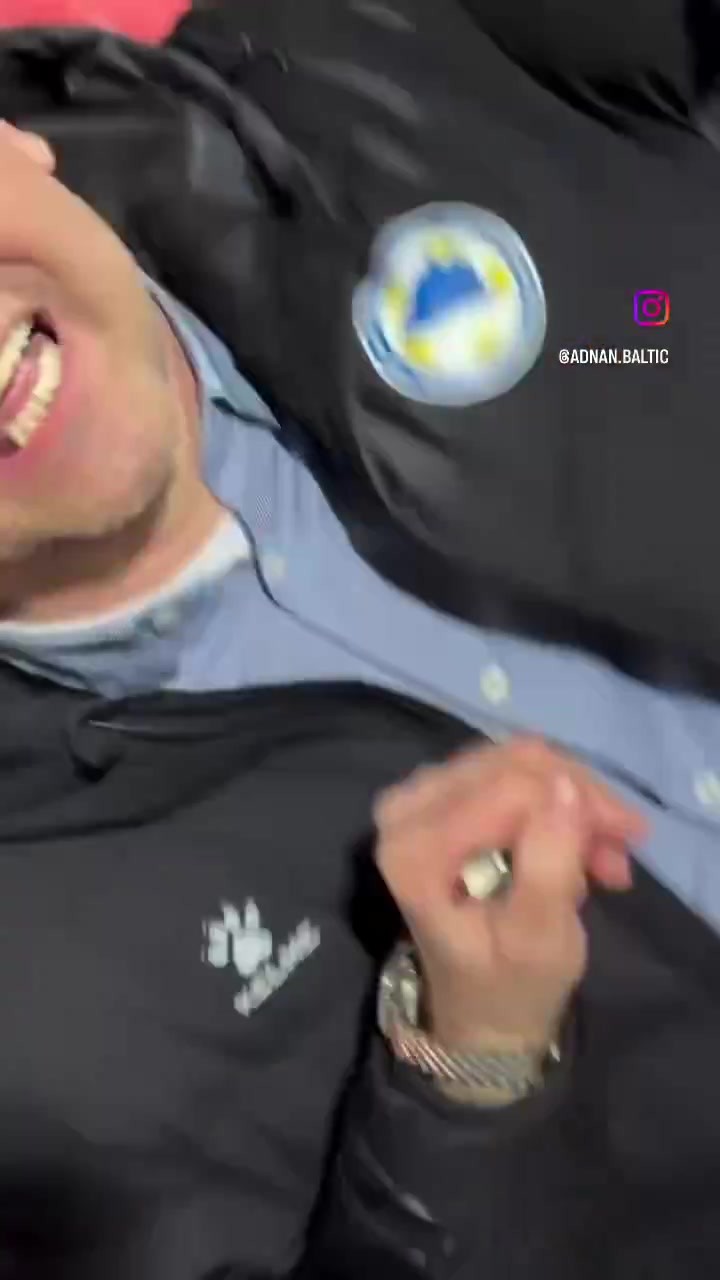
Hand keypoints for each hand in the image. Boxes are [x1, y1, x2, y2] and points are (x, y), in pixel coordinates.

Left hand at [375, 737, 647, 1052]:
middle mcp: (405, 809)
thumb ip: (549, 864)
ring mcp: (419, 797)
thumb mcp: (539, 940)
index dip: (577, 804)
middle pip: (513, 764)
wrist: (482, 1011)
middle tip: (620, 847)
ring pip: (517, 761)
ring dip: (572, 802)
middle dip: (579, 799)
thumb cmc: (509, 986)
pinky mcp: (440, 795)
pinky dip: (554, 802)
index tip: (625, 843)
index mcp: (414, 849)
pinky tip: (580, 846)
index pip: (510, 790)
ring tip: (605, 857)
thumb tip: (567, 786)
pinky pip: (508, 770)